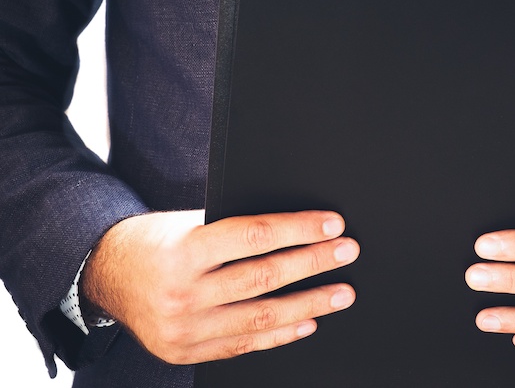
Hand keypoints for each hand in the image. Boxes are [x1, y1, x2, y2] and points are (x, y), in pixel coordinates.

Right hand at [81, 209, 359, 363]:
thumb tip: (296, 229)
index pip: (254, 236)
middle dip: (313, 263)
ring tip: (341, 293)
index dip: (299, 230)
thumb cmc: (154, 240)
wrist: (104, 274)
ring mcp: (183, 330)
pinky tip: (308, 322)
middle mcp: (182, 294)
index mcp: (183, 251)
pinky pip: (243, 344)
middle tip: (347, 252)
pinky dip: (279, 334)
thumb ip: (231, 231)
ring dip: (309, 305)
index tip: (332, 224)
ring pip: (260, 317)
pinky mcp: (185, 352)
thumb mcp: (187, 223)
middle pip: (264, 278)